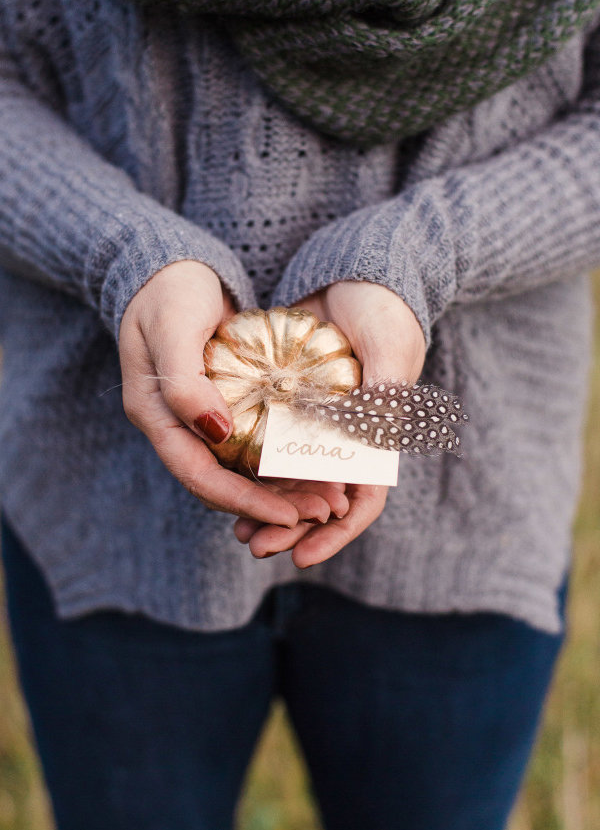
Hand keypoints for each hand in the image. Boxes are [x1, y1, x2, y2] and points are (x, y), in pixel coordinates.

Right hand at [118, 261, 346, 525]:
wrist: (170, 266)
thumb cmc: (169, 291)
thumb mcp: (173, 328)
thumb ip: (185, 381)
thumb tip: (215, 431)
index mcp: (156, 416)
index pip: (199, 476)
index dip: (243, 501)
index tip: (289, 516)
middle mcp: (177, 427)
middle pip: (224, 483)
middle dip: (272, 503)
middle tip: (325, 510)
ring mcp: (199, 419)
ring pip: (242, 470)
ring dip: (283, 487)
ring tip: (330, 497)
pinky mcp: (222, 406)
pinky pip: (253, 444)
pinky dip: (282, 458)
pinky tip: (317, 464)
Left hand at [234, 281, 425, 564]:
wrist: (355, 272)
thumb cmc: (385, 310)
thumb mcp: (390, 348)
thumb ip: (383, 394)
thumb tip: (367, 447)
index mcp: (378, 437)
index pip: (363, 500)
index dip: (337, 534)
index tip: (302, 557)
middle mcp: (346, 438)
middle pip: (321, 499)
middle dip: (290, 527)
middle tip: (254, 545)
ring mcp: (316, 423)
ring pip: (292, 480)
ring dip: (267, 506)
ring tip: (236, 529)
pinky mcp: (289, 404)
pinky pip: (270, 445)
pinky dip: (253, 468)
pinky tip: (226, 479)